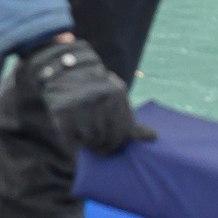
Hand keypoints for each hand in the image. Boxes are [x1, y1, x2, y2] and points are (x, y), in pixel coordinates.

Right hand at [22, 36, 154, 154]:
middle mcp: (99, 101)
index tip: (114, 145)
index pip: (124, 133)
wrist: (67, 71)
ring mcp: (80, 107)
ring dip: (90, 142)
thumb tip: (154, 137)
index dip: (119, 143)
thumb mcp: (117, 97)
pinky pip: (72, 139)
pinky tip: (75, 129)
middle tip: (101, 146)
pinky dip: (74, 139)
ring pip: (91, 141)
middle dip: (105, 146)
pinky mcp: (63, 114)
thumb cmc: (97, 90)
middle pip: (108, 140)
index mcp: (116, 97)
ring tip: (87, 133)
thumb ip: (131, 119)